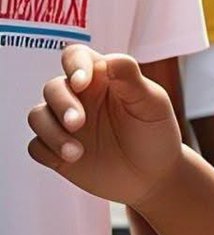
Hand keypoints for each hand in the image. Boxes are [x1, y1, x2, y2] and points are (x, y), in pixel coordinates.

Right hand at [27, 46, 182, 207]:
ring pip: (38, 116)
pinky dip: (47, 151)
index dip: (74, 65)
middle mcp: (81, 98)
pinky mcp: (57, 150)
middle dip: (62, 104)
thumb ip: (130, 79)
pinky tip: (68, 160)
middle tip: (78, 124)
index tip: (82, 83)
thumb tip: (108, 59)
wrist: (153, 176)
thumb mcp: (151, 103)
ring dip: (51, 132)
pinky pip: (36, 145)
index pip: (77, 57)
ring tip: (75, 152)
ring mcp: (66, 124)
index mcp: (103, 78)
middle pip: (54, 88)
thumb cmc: (156, 132)